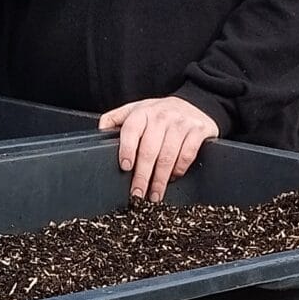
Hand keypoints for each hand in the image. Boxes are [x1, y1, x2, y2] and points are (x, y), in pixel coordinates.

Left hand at [98, 95, 219, 203]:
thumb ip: (116, 119)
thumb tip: (100, 133)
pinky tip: (172, 178)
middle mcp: (161, 115)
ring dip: (160, 179)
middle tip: (137, 193)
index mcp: (142, 111)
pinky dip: (179, 170)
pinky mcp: (198, 130)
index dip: (127, 149)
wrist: (194, 104)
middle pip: (149, 149)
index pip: (131, 130)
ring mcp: (181, 122)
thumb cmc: (160, 113)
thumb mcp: (137, 110)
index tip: (125, 167)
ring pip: (168, 156)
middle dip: (142, 175)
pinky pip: (187, 155)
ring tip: (154, 194)